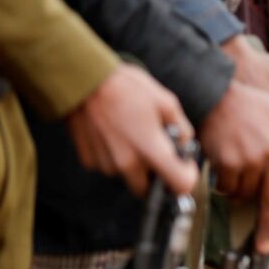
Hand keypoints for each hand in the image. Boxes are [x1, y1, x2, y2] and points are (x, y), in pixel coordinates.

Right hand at [68, 64, 198, 196]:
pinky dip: (113, 157)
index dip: (187, 178)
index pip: (180, 185)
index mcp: (151, 150)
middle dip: (155, 176)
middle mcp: (128, 164)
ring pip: (127, 177)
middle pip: (149, 189)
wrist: (82, 78)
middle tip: (155, 153)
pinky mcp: (89, 160)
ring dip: (133, 165)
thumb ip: (182, 128)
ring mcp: (106, 164)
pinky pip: (108, 166)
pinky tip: (112, 134)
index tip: (183, 166)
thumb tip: (184, 144)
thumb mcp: (165, 101)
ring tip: (130, 134)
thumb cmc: (126, 86)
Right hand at [202, 81, 268, 252]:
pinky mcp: (230, 162)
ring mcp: (253, 160)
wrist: (214, 92)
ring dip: (241, 194)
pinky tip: (223, 173)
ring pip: (248, 195)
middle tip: (265, 245)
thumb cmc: (247, 100)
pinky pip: (229, 189)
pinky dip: (225, 187)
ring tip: (236, 179)